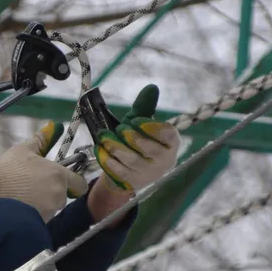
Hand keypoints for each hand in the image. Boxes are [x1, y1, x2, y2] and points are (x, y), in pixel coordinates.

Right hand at [0, 121, 88, 221]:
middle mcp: (59, 193)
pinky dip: (34, 214)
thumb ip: (41, 140)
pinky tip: (20, 208)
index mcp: (58, 174)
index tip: (61, 181)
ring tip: (23, 198)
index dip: (73, 183)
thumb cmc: (7, 170)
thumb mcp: (22, 150)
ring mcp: (50, 210)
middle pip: (64, 195)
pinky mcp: (39, 222)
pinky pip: (41, 217)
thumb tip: (54, 126)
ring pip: (52, 207)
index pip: (79, 184)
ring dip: (43, 203)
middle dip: (53, 193)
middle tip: (33, 187)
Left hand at [90, 84, 179, 210]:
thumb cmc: (140, 141)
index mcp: (171, 142)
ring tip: (103, 136)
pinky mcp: (132, 182)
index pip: (167, 134)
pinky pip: (119, 170)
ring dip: (115, 146)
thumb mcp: (142, 123)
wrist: (132, 171)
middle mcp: (164, 160)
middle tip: (120, 128)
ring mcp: (148, 173)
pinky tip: (100, 148)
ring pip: (131, 160)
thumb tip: (151, 87)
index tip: (134, 120)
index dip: (150, 127)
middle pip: (148, 148)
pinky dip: (107, 158)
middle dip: (131, 136)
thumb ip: (145, 107)